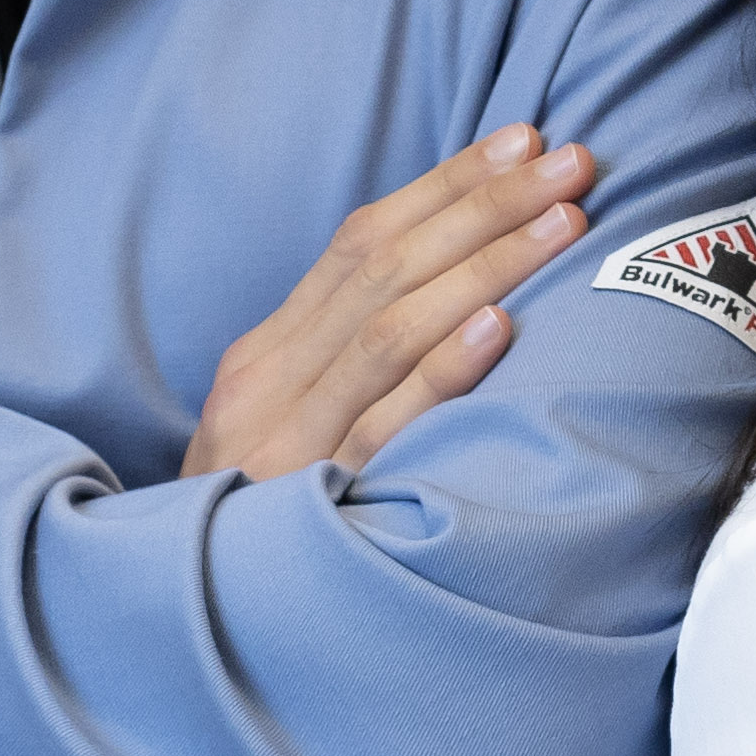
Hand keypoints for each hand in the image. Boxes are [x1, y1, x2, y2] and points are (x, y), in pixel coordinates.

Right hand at [188, 125, 597, 481]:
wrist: (183, 616)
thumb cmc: (258, 519)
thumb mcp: (287, 425)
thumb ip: (350, 361)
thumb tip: (461, 290)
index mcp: (267, 352)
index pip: (363, 243)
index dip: (448, 185)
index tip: (524, 139)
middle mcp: (269, 382)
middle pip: (385, 269)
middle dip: (484, 205)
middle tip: (572, 162)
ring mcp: (288, 441)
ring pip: (393, 330)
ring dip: (485, 266)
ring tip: (563, 222)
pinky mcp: (313, 502)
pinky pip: (386, 427)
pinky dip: (442, 371)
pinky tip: (498, 329)